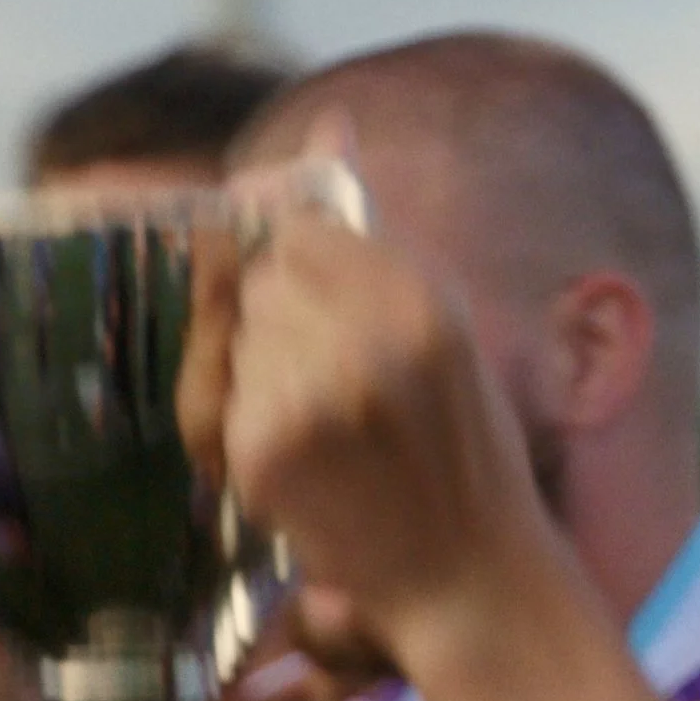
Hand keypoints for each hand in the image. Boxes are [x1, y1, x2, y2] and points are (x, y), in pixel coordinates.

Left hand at [221, 124, 561, 675]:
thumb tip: (330, 122)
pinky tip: (311, 454)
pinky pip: (230, 394)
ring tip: (332, 419)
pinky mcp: (265, 451)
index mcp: (424, 301)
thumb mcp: (448, 324)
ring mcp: (310, 398)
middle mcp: (368, 341)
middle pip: (264, 277)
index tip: (322, 298)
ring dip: (269, 365)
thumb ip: (379, 230)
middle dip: (288, 315)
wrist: (469, 578)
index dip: (302, 259)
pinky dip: (256, 418)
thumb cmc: (464, 448)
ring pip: (243, 334)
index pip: (302, 226)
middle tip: (343, 377)